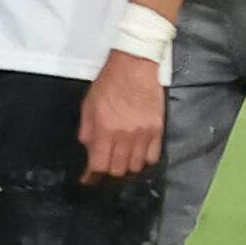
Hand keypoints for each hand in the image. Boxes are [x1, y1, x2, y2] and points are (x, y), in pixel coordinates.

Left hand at [80, 51, 166, 181]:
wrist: (135, 65)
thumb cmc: (108, 84)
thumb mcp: (88, 107)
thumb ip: (88, 133)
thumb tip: (90, 152)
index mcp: (105, 131)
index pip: (99, 166)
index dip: (92, 177)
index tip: (89, 179)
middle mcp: (126, 136)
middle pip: (118, 170)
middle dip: (109, 174)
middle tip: (105, 170)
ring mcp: (144, 134)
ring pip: (136, 166)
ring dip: (127, 168)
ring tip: (122, 164)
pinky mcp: (158, 129)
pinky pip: (153, 156)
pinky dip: (144, 161)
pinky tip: (138, 156)